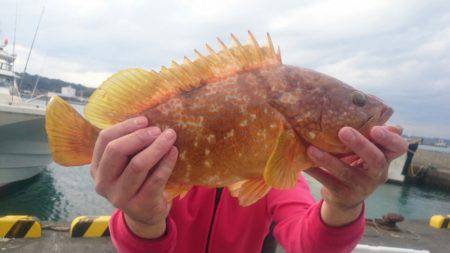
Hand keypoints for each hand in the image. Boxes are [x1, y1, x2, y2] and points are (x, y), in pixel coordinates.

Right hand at [90, 116, 177, 237]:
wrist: (146, 213)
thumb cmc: (137, 180)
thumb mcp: (125, 164)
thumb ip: (130, 145)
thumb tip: (148, 119)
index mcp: (97, 167)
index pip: (104, 139)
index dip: (124, 126)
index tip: (144, 120)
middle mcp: (103, 183)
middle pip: (116, 151)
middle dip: (139, 136)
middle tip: (158, 129)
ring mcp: (119, 196)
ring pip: (137, 165)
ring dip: (156, 147)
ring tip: (170, 136)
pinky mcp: (139, 205)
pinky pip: (155, 179)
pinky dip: (166, 163)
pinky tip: (174, 152)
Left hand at [305, 125, 407, 225]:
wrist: (344, 197)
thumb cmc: (356, 163)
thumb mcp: (364, 149)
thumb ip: (366, 131)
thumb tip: (366, 99)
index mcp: (385, 157)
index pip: (398, 148)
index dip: (390, 138)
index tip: (375, 128)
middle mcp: (377, 173)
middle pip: (376, 160)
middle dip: (360, 145)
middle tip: (343, 130)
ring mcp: (361, 186)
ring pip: (346, 172)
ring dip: (328, 160)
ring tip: (311, 149)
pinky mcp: (344, 195)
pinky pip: (328, 182)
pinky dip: (315, 172)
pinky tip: (303, 164)